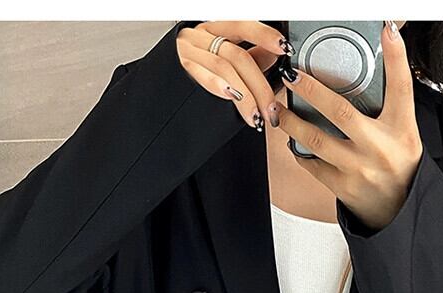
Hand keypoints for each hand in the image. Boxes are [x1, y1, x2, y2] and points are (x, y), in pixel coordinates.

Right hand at [176, 21, 290, 129]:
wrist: (159, 94)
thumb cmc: (192, 76)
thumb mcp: (221, 60)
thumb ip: (248, 56)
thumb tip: (274, 55)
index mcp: (214, 30)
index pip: (243, 26)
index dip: (264, 35)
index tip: (284, 48)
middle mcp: (200, 37)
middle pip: (238, 56)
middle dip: (260, 86)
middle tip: (271, 110)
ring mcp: (189, 52)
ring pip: (225, 68)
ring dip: (246, 96)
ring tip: (256, 116)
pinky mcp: (180, 69)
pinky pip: (203, 75)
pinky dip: (219, 85)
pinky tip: (232, 97)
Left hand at [277, 21, 423, 231]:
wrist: (398, 209)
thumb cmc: (398, 163)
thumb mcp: (404, 131)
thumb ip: (391, 103)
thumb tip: (377, 64)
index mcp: (402, 128)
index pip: (402, 86)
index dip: (396, 56)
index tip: (386, 29)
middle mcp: (380, 147)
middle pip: (341, 111)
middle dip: (312, 90)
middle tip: (292, 75)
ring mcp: (359, 168)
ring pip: (317, 140)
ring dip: (292, 123)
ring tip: (277, 110)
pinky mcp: (343, 186)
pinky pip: (312, 164)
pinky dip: (299, 150)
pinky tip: (291, 140)